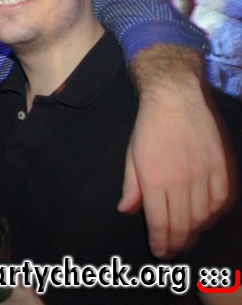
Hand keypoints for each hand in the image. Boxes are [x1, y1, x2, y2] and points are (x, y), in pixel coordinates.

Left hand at [119, 44, 230, 257]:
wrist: (176, 97)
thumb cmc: (149, 126)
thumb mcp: (131, 155)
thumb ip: (130, 186)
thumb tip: (127, 211)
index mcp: (155, 179)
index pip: (160, 222)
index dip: (161, 242)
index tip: (160, 252)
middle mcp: (181, 180)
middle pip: (184, 224)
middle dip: (178, 242)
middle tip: (174, 250)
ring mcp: (205, 174)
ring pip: (204, 216)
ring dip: (196, 230)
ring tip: (188, 236)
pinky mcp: (222, 167)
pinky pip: (222, 200)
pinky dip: (215, 213)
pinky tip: (206, 216)